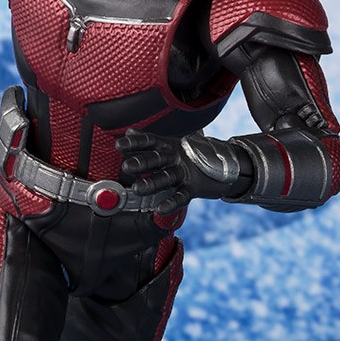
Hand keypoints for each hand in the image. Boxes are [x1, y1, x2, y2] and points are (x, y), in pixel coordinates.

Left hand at [116, 128, 249, 213]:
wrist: (221, 165)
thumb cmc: (186, 156)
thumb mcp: (168, 146)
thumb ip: (148, 142)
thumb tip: (129, 131)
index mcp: (167, 146)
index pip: (149, 141)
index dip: (134, 142)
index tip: (118, 145)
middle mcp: (175, 157)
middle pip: (157, 159)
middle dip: (142, 162)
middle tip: (126, 167)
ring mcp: (185, 172)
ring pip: (166, 177)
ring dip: (152, 183)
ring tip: (137, 189)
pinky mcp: (194, 187)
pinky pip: (181, 196)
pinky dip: (171, 203)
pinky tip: (159, 209)